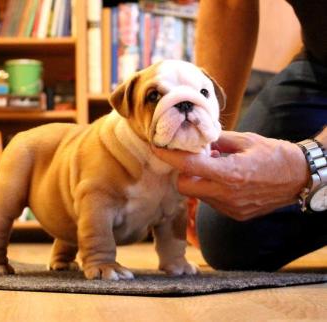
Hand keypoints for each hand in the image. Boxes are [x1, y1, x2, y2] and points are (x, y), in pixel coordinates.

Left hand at [152, 131, 308, 220]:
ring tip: (215, 168)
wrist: (300, 179)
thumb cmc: (275, 155)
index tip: (157, 147)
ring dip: (199, 182)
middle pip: (184, 187)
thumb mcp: (246, 140)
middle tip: (192, 160)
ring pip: (198, 196)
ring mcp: (231, 208)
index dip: (169, 156)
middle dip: (182, 173)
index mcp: (230, 174)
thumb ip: (217, 141)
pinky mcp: (235, 215)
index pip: (188, 167)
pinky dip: (211, 190)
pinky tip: (225, 180)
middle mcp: (227, 195)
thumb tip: (195, 139)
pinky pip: (212, 203)